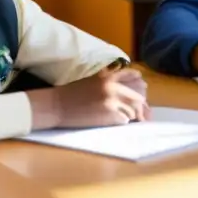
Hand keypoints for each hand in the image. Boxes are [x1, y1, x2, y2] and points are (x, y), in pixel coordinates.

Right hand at [29, 68, 150, 129]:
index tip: (141, 90)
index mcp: (109, 76)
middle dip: (141, 103)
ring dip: (133, 114)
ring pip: (134, 108)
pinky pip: (125, 119)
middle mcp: (113, 86)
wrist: (56, 106)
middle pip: (139, 94)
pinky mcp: (108, 115)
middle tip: (141, 110)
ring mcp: (111, 101)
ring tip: (131, 118)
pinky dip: (124, 121)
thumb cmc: (72, 93)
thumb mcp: (93, 80)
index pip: (134, 76)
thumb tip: (128, 85)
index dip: (139, 84)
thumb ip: (110, 79)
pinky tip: (119, 122)